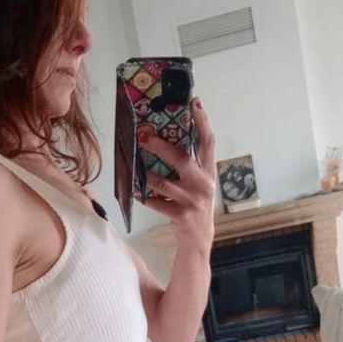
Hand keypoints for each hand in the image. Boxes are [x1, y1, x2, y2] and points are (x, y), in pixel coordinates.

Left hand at [138, 98, 215, 251]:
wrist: (199, 238)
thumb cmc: (195, 204)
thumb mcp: (199, 183)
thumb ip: (189, 165)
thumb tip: (164, 140)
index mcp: (209, 172)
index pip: (208, 142)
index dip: (203, 121)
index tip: (196, 102)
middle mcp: (203, 184)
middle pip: (182, 159)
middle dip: (161, 147)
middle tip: (143, 136)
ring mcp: (192, 200)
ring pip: (163, 183)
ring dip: (146, 174)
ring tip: (133, 164)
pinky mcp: (180, 215)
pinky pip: (156, 202)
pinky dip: (144, 196)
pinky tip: (135, 191)